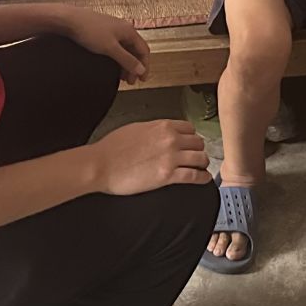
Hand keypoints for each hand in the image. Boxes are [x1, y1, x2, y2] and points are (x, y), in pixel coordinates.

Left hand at [59, 7, 150, 83]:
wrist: (69, 20)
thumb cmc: (90, 31)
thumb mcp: (110, 49)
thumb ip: (127, 60)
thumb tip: (141, 69)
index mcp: (129, 31)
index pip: (144, 50)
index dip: (145, 65)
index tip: (142, 79)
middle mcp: (123, 29)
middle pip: (135, 50)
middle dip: (134, 66)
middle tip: (130, 80)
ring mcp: (112, 30)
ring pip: (124, 49)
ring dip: (125, 63)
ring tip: (121, 76)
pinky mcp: (102, 32)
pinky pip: (115, 47)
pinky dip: (116, 58)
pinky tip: (111, 65)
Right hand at [86, 120, 211, 195]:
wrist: (101, 165)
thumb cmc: (112, 148)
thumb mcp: (136, 128)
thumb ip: (155, 130)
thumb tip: (162, 134)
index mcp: (163, 126)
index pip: (190, 128)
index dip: (191, 137)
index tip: (191, 144)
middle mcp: (171, 139)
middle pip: (198, 143)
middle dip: (198, 150)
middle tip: (195, 157)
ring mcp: (171, 157)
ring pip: (200, 158)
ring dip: (202, 163)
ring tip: (200, 168)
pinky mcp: (168, 176)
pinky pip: (195, 176)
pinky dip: (202, 178)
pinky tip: (204, 179)